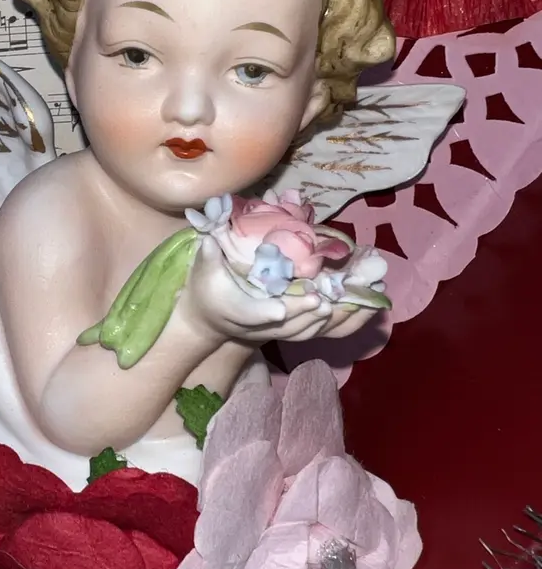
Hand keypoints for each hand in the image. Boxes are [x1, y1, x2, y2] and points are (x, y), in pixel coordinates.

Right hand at [181, 239, 377, 344]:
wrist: (209, 321)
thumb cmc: (206, 291)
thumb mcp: (203, 271)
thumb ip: (208, 254)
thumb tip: (208, 236)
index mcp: (240, 312)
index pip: (256, 315)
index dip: (274, 312)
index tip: (292, 306)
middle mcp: (262, 327)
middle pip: (290, 325)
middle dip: (312, 312)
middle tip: (332, 297)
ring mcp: (278, 331)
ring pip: (308, 331)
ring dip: (334, 318)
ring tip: (357, 299)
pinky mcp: (291, 329)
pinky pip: (319, 332)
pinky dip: (342, 323)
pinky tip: (365, 307)